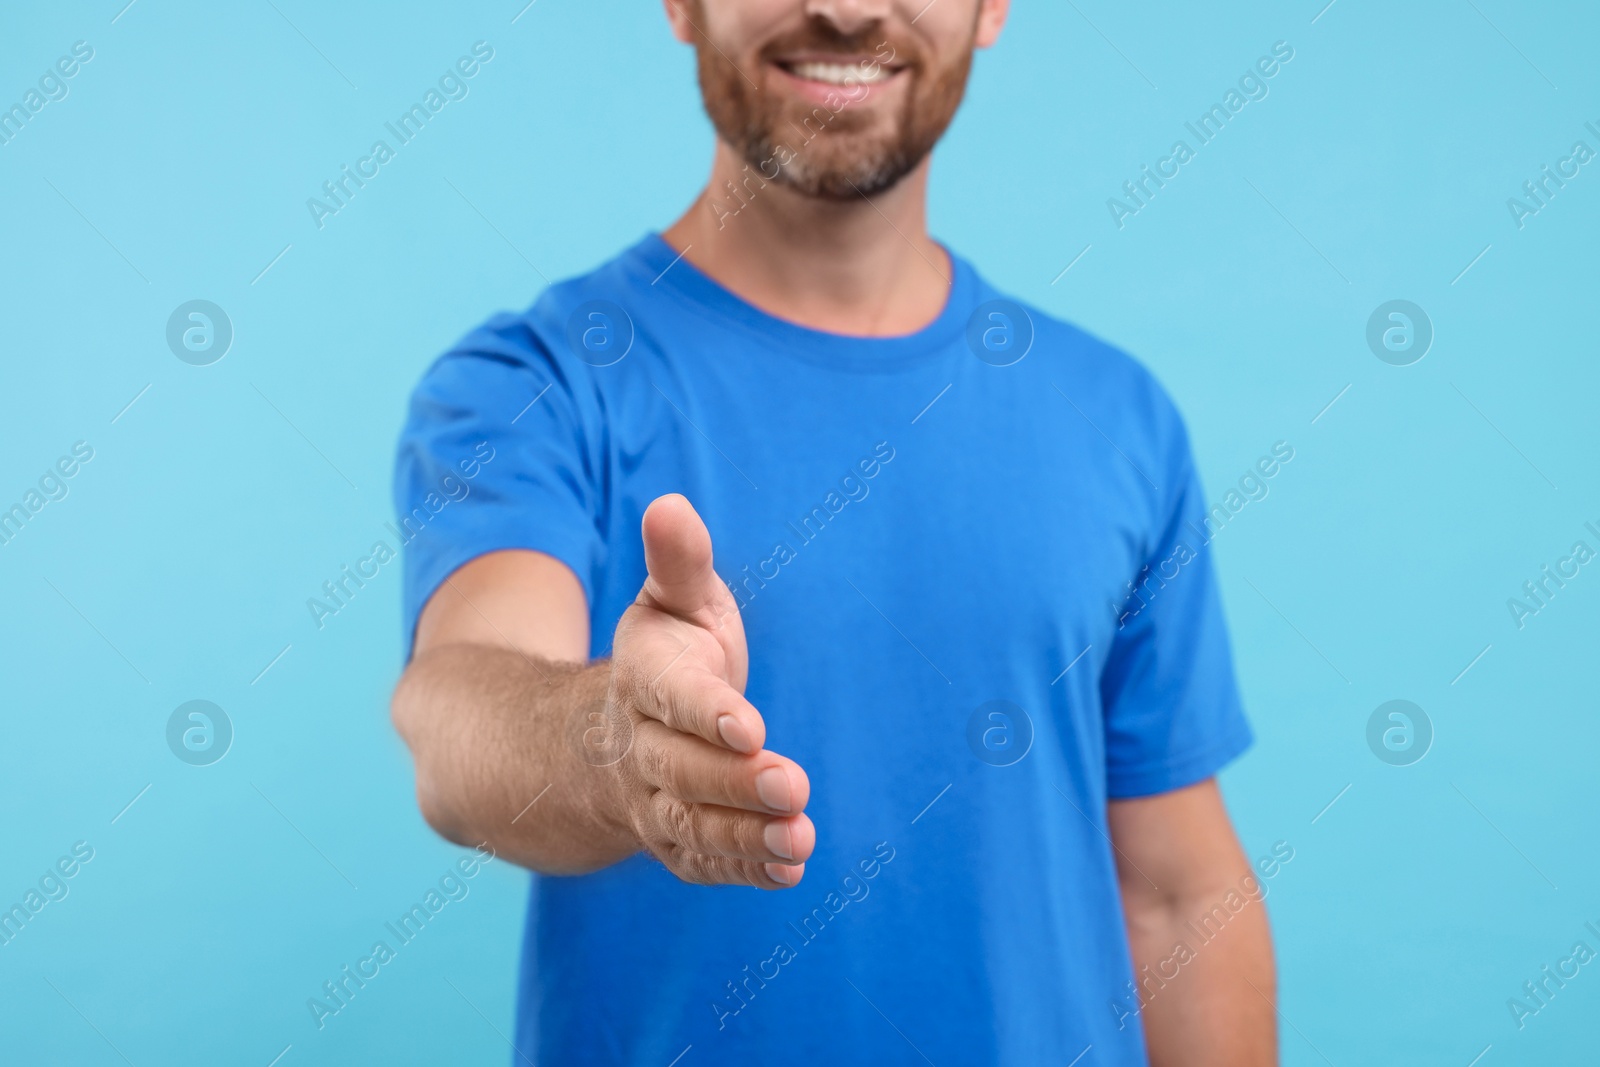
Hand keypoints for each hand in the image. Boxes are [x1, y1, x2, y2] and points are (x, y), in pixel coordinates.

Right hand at [606, 493, 812, 887]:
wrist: (609, 735)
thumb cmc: (667, 655)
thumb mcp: (673, 602)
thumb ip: (679, 562)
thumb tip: (670, 504)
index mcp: (643, 680)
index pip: (670, 697)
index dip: (706, 712)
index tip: (749, 724)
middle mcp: (639, 747)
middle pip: (680, 770)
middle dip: (734, 781)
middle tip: (792, 785)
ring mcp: (652, 800)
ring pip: (690, 825)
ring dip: (744, 836)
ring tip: (800, 838)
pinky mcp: (674, 840)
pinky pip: (701, 861)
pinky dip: (743, 869)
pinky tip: (790, 868)